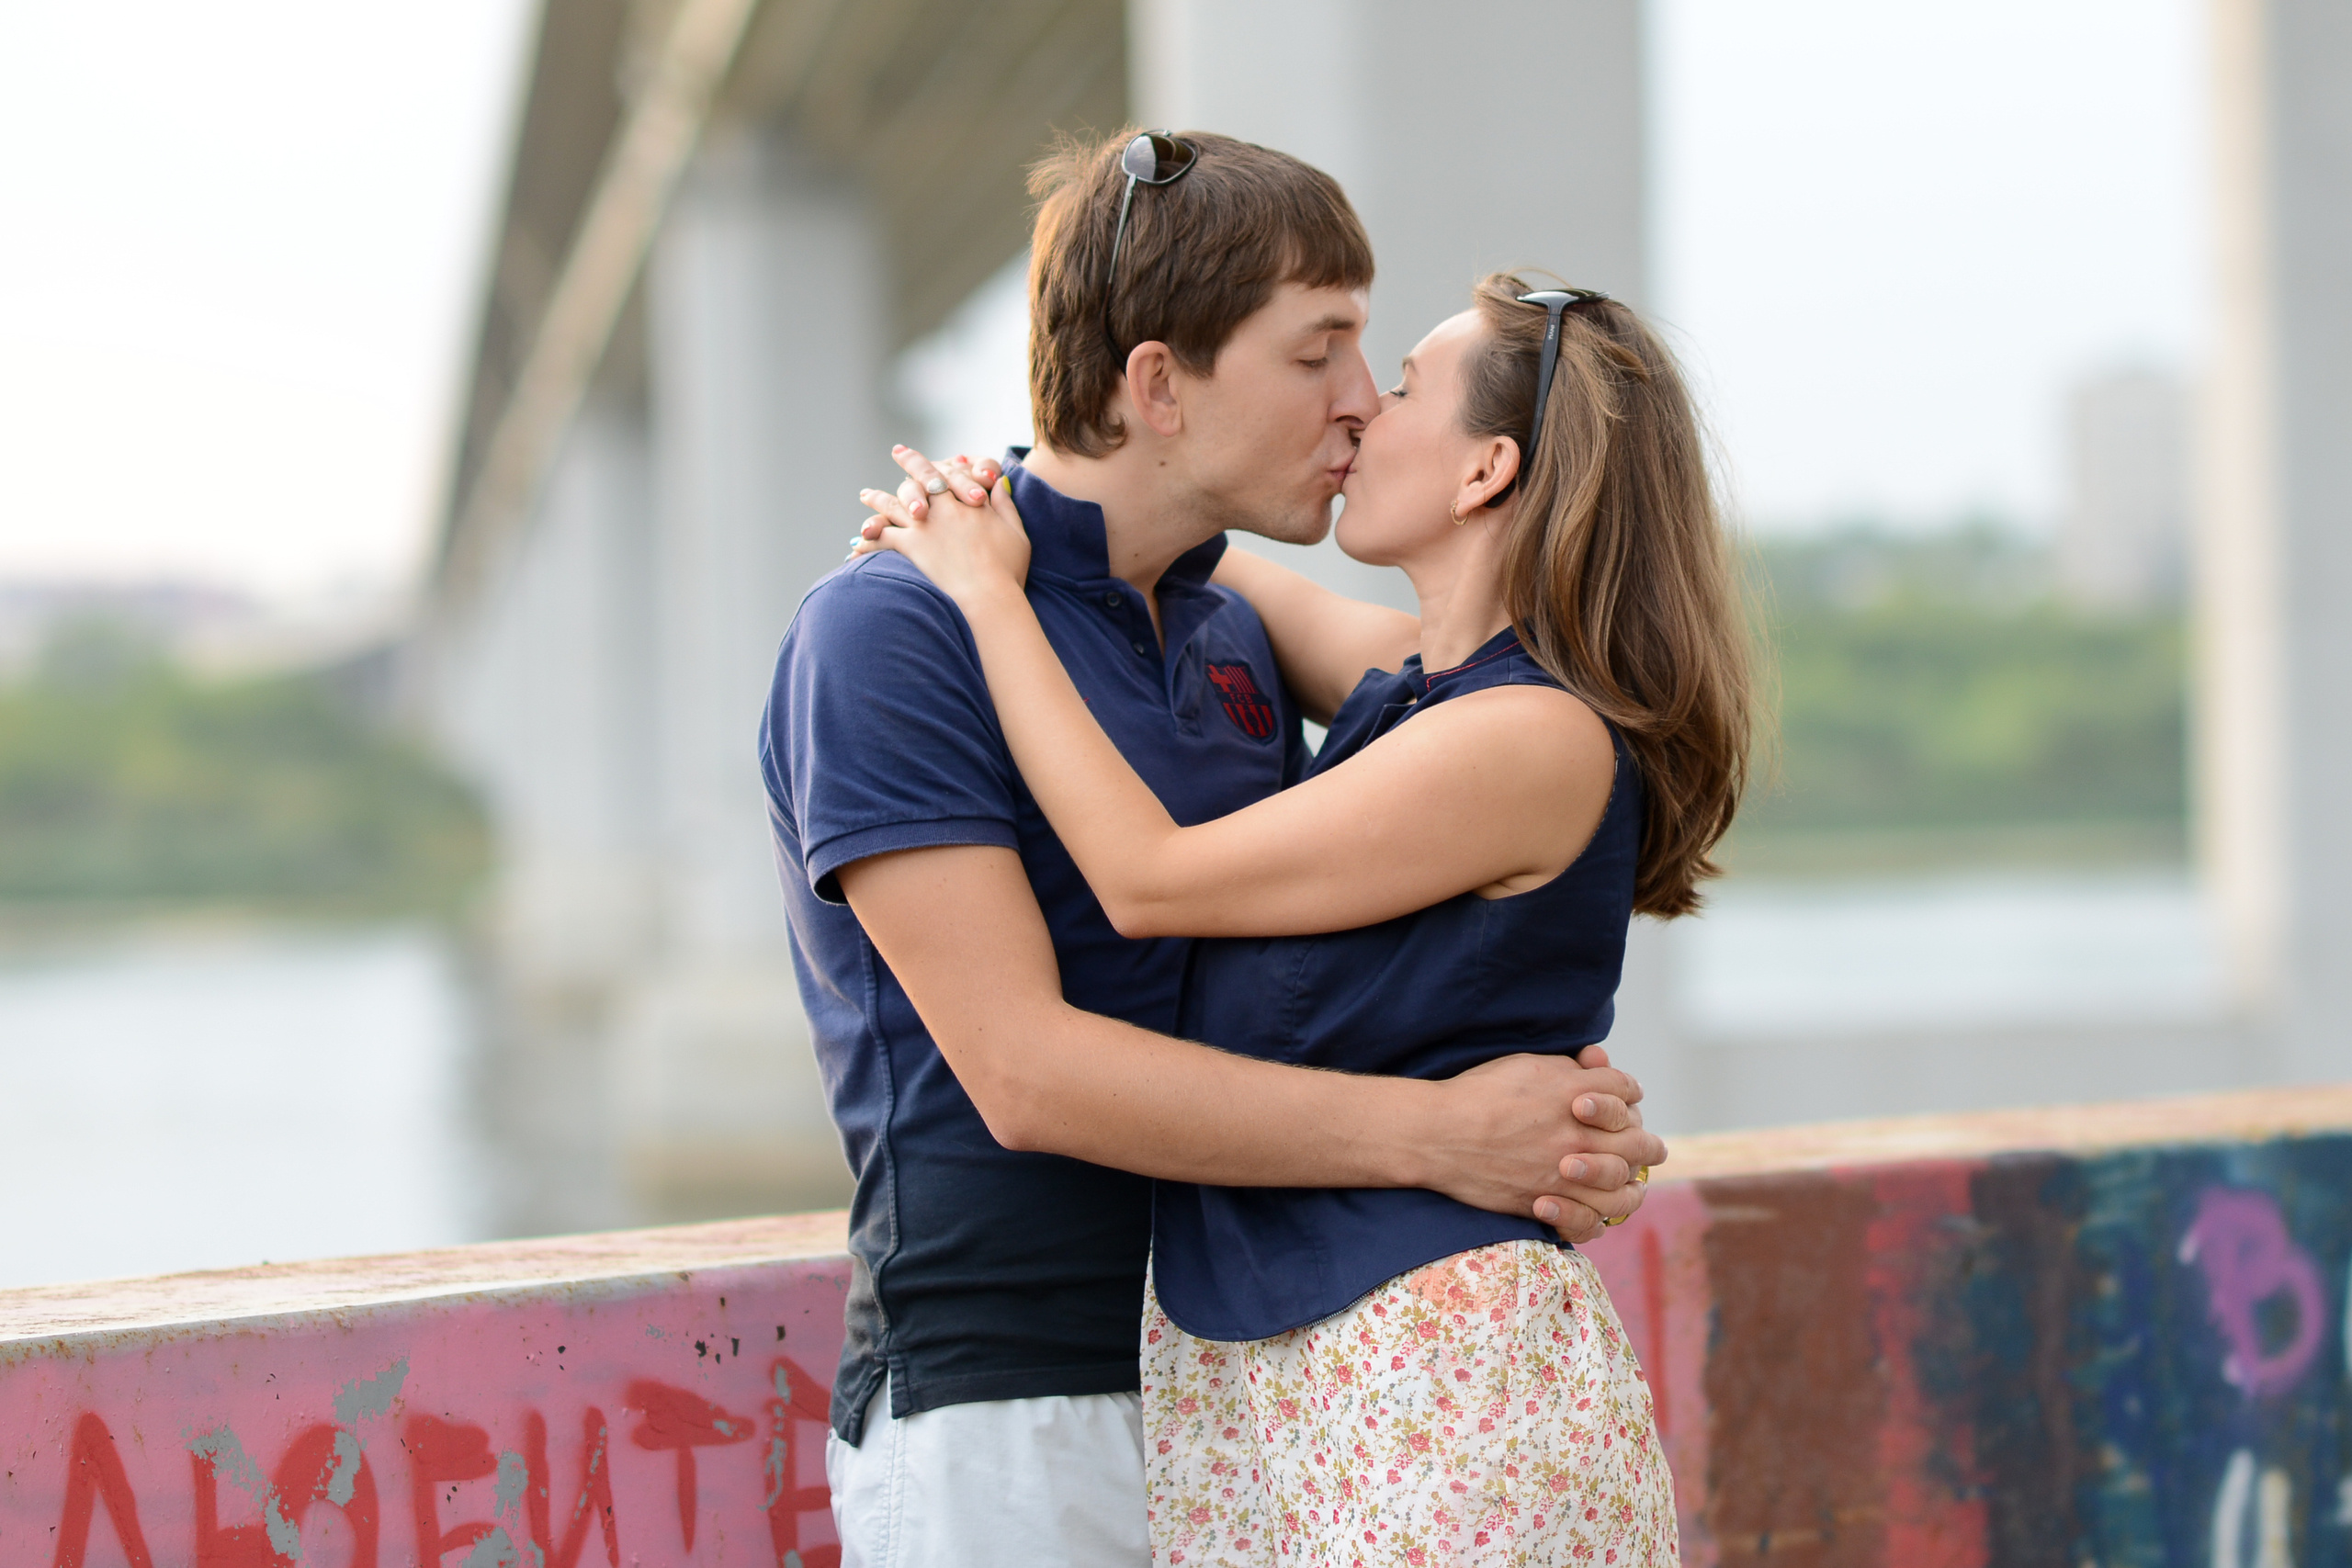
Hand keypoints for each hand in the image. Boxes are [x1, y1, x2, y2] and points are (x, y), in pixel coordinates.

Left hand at [852, 457, 1030, 601]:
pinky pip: (884, 536)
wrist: (990, 595)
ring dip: (878, 498)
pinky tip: (859, 542)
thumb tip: (1001, 482)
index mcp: (970, 503)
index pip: (952, 474)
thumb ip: (1006, 505)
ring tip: (865, 495)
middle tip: (898, 451)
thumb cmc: (1008, 569)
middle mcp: (945, 508)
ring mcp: (927, 525)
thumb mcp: (1016, 532)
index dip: (944, 462)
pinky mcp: (913, 545)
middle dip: (909, 463)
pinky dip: (870, 537)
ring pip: (896, 504)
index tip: (943, 454)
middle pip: (922, 479)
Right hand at [1422, 1047, 1664, 1244]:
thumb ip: (1570, 1067)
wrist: (1439, 1133)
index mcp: (1577, 1093)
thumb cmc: (1481, 1092)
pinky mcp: (1548, 1203)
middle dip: (1645, 1141)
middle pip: (1637, 1140)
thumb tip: (1598, 1066)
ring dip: (1634, 1185)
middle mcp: (1579, 1135)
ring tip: (1635, 1184)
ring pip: (1624, 1188)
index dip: (1629, 1094)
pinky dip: (1600, 1218)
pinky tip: (1600, 1210)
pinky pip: (1591, 1221)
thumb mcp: (1529, 1064)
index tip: (1626, 1099)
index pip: (1627, 1091)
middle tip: (1649, 1145)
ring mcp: (1567, 1174)